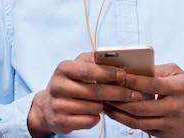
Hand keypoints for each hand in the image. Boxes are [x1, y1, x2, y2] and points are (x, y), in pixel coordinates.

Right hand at [27, 52, 146, 136]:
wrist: (47, 107)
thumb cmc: (69, 83)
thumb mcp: (77, 67)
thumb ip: (95, 62)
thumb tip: (119, 61)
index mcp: (63, 68)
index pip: (89, 70)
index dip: (108, 73)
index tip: (124, 75)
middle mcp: (58, 86)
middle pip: (95, 91)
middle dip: (118, 92)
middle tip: (135, 94)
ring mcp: (57, 105)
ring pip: (94, 107)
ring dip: (106, 106)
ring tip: (109, 102)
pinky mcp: (60, 122)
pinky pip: (89, 121)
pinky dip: (97, 117)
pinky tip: (95, 112)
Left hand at [102, 63, 183, 137]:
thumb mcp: (179, 75)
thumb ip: (158, 70)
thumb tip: (135, 67)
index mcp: (176, 89)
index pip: (150, 84)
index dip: (131, 80)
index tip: (115, 75)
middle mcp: (172, 108)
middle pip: (139, 106)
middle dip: (118, 99)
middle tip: (102, 91)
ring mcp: (168, 124)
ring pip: (137, 121)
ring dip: (117, 113)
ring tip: (104, 104)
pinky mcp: (163, 135)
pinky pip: (141, 128)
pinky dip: (125, 121)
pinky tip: (115, 113)